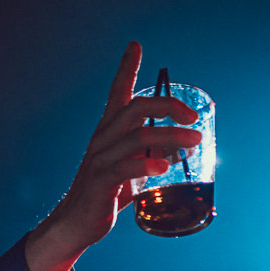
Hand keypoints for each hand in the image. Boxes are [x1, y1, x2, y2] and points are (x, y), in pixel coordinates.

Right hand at [23, 41, 202, 270]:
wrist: (75, 224)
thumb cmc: (104, 195)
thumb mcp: (128, 168)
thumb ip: (151, 154)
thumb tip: (183, 149)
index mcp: (108, 132)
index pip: (116, 93)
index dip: (126, 68)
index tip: (135, 46)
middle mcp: (102, 140)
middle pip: (135, 108)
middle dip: (167, 105)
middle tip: (193, 116)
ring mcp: (100, 160)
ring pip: (137, 137)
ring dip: (170, 136)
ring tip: (194, 142)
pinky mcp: (100, 183)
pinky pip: (124, 168)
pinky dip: (147, 164)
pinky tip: (163, 167)